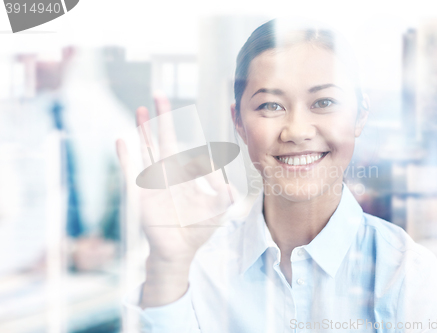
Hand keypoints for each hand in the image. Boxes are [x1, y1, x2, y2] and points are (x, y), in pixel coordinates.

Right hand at [116, 96, 228, 305]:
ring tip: (139, 109)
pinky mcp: (140, 194)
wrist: (178, 250)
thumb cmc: (197, 229)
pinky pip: (131, 172)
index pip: (188, 150)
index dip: (194, 145)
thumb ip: (223, 198)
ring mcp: (152, 181)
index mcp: (185, 174)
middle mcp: (168, 173)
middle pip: (164, 139)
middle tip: (159, 94)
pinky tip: (121, 140)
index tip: (196, 131)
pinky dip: (126, 156)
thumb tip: (230, 188)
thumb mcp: (216, 212)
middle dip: (163, 118)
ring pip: (146, 149)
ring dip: (143, 130)